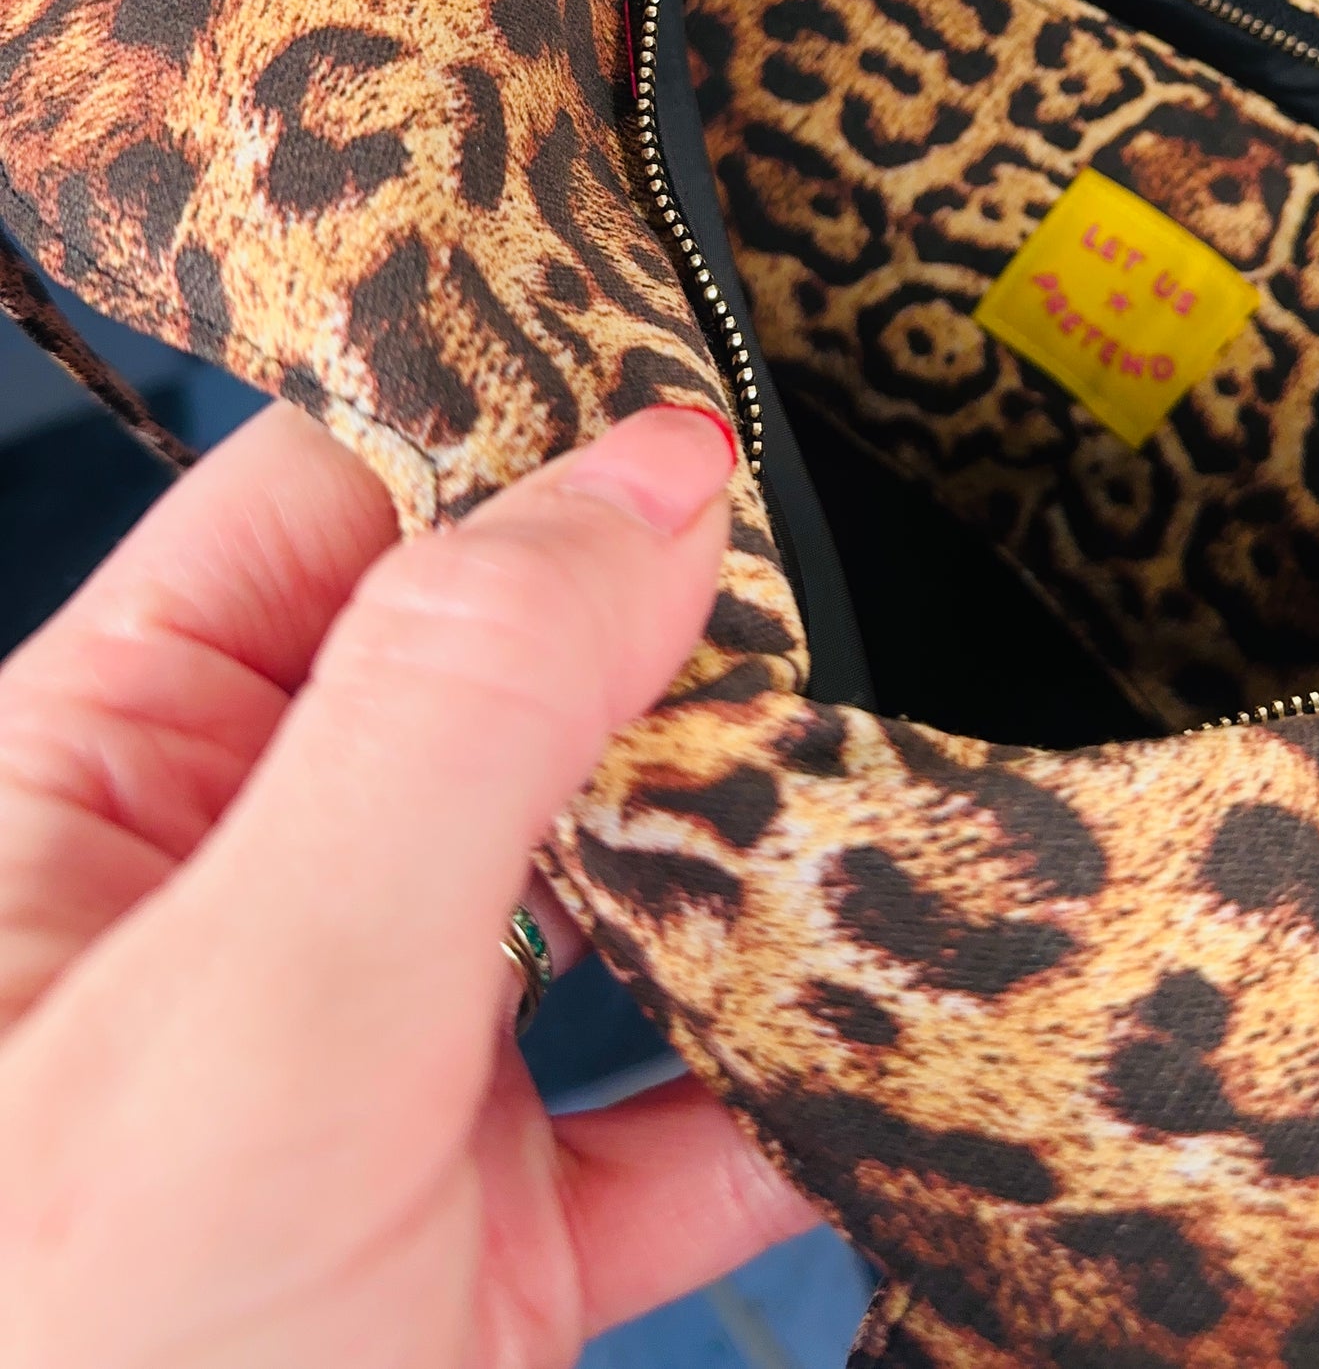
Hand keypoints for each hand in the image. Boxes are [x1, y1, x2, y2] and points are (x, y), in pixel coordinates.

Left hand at [0, 400, 816, 1368]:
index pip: (328, 506)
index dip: (514, 423)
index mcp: (99, 781)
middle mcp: (233, 903)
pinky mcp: (477, 1247)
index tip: (723, 372)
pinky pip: (666, 1118)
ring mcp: (365, 1077)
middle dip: (677, 643)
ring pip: (597, 887)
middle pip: (495, 680)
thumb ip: (452, 710)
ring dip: (753, 858)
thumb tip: (650, 469)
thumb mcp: (259, 1016)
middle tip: (879, 580)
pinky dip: (787, 1087)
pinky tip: (902, 1041)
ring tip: (919, 776)